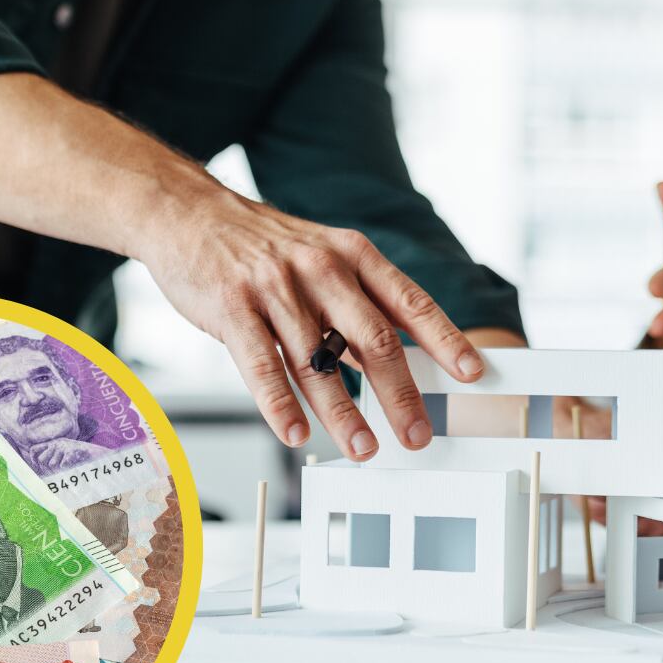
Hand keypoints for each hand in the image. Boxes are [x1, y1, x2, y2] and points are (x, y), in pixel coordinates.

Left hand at [26, 439, 105, 474]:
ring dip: (59, 470)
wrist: (98, 454)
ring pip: (51, 464)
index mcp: (54, 442)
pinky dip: (68, 469)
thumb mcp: (65, 454)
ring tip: (69, 466)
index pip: (34, 449)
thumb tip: (37, 467)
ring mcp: (64, 447)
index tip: (39, 466)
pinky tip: (74, 465)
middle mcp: (57, 443)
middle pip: (41, 459)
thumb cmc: (81, 458)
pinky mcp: (70, 451)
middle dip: (47, 468)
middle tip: (57, 470)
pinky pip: (62, 466)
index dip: (33, 459)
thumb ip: (53, 457)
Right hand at [138, 182, 481, 460]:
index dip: (445, 339)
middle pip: (373, 339)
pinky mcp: (233, 307)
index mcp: (353, 255)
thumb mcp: (323, 257)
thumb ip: (359, 305)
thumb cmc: (264, 247)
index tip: (472, 372)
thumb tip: (399, 364)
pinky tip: (295, 432)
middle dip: (401, 394)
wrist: (191, 214)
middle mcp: (321, 268)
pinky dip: (280, 404)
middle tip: (417, 434)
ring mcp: (276, 288)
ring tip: (364, 449)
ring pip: (318, 362)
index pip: (410, 301)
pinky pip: (262, 364)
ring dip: (344, 413)